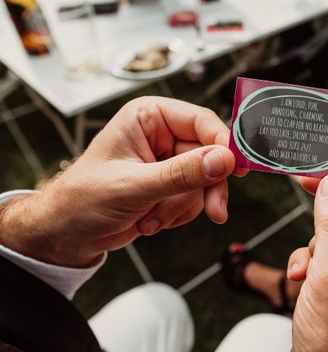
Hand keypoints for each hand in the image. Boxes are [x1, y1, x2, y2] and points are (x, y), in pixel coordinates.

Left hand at [0, 97, 242, 267]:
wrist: (67, 234)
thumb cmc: (84, 199)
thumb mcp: (134, 186)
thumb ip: (181, 173)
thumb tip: (223, 160)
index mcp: (150, 117)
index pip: (202, 122)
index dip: (223, 144)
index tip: (237, 168)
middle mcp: (162, 135)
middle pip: (211, 156)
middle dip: (204, 189)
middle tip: (215, 212)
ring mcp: (168, 162)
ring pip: (205, 182)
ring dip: (182, 207)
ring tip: (151, 219)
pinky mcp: (171, 186)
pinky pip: (196, 199)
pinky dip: (177, 215)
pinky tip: (150, 221)